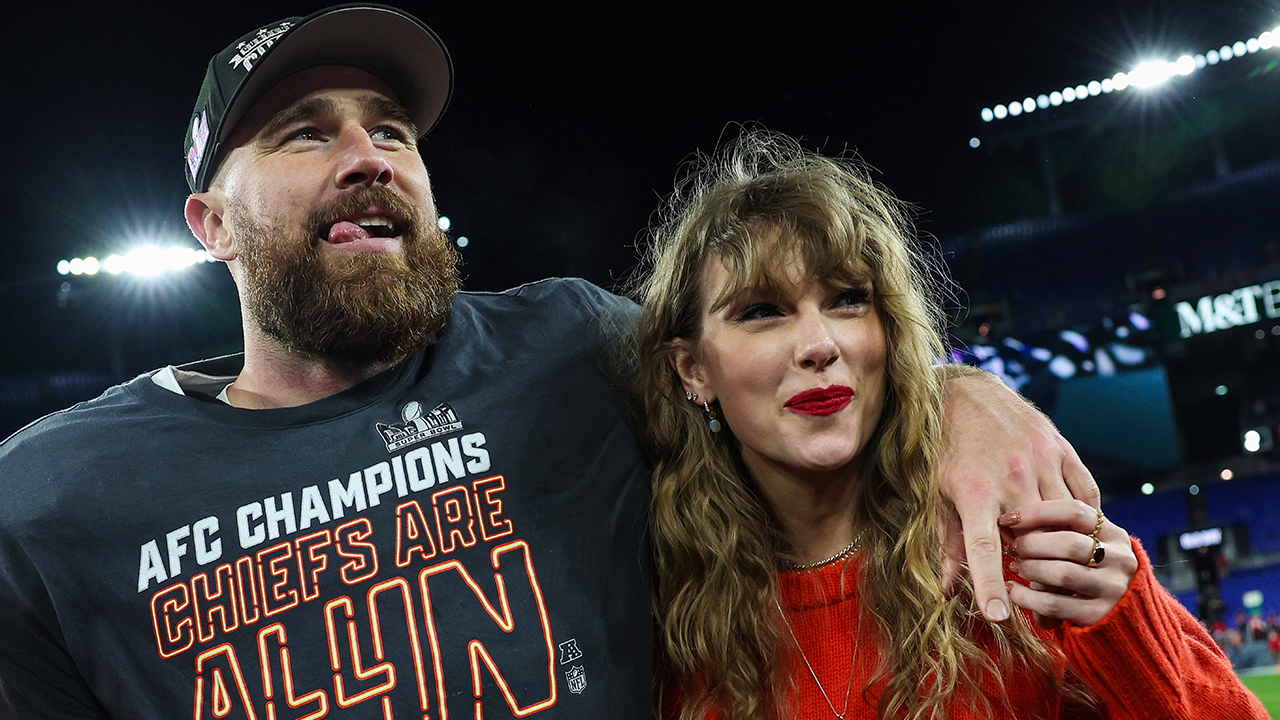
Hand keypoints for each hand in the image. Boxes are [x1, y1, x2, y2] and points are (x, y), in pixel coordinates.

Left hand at [936, 367, 1099, 621]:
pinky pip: (1085, 495)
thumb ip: (948, 543)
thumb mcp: (938, 494)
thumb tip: (948, 591)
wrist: (967, 393)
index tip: (998, 617)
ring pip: (1065, 519)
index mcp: (974, 491)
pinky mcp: (1062, 449)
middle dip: (1032, 564)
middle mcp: (1011, 477)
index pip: (983, 549)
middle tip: (1027, 574)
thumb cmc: (946, 449)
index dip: (990, 585)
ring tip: (1049, 552)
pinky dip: (1082, 516)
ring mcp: (1042, 460)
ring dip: (1060, 542)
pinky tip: (1071, 526)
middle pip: (1033, 538)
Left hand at [999, 499, 1137, 626]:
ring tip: (1015, 566)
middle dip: (1031, 544)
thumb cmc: (1088, 569)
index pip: (1075, 511)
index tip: (1009, 518)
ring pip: (1062, 573)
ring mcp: (1112, 589)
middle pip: (1069, 543)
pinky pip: (1053, 604)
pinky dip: (1026, 596)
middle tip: (1012, 547)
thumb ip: (1063, 530)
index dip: (1037, 512)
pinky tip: (1012, 590)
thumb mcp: (1088, 544)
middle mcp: (1120, 560)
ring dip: (1029, 569)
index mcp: (1115, 535)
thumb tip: (1015, 518)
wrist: (1119, 614)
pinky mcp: (1098, 615)